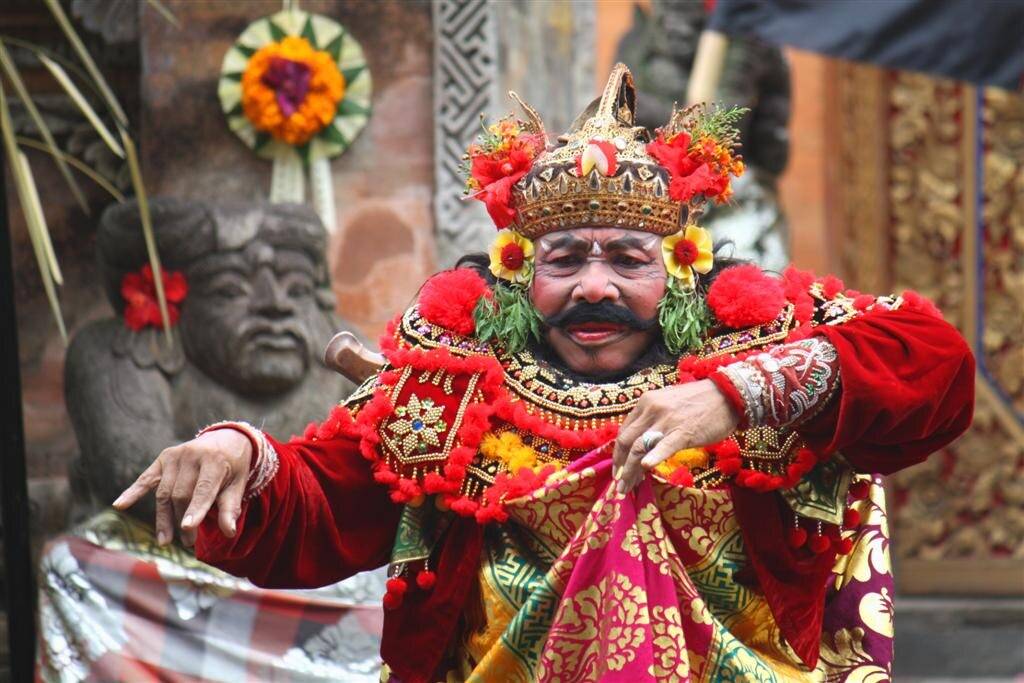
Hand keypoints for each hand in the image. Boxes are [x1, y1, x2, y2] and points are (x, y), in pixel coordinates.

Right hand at [111, 429, 252, 546]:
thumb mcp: (238, 484)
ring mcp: (175, 456)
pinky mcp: (163, 458)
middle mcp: (192, 455)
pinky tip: (120, 505)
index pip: (202, 489)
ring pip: (164, 492)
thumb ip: (230, 508)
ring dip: (164, 518)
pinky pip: (146, 478)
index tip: (187, 528)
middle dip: (182, 520)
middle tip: (189, 543)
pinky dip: (133, 492)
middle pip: (180, 494)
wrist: (226, 438)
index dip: (195, 510)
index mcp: (214, 461)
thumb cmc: (233, 467)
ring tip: (166, 541)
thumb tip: (229, 533)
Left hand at [613, 380, 739, 493]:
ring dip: (630, 471)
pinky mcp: (683, 432)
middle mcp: (651, 410)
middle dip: (620, 465)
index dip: (619, 453)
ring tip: (626, 487)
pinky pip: (664, 447)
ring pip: (639, 448)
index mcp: (645, 402)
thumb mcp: (667, 402)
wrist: (727, 394)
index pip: (624, 431)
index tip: (619, 468)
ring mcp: (666, 421)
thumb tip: (640, 441)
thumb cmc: (698, 401)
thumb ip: (652, 418)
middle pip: (626, 441)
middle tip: (619, 483)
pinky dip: (653, 458)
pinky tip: (646, 468)